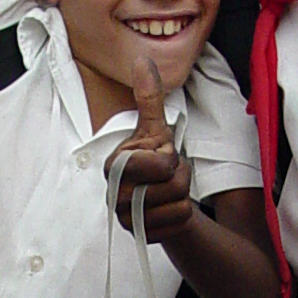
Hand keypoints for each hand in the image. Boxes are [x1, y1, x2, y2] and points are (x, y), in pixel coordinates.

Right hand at [110, 54, 194, 242]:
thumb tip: (143, 60)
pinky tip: (168, 209)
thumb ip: (148, 97)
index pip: (160, 163)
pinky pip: (178, 225)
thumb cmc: (154, 161)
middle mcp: (114, 194)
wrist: (158, 198)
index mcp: (114, 165)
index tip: (159, 157)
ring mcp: (126, 219)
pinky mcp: (141, 237)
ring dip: (182, 196)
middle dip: (180, 177)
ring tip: (168, 190)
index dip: (170, 159)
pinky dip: (181, 217)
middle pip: (173, 186)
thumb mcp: (155, 129)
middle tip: (167, 175)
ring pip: (178, 206)